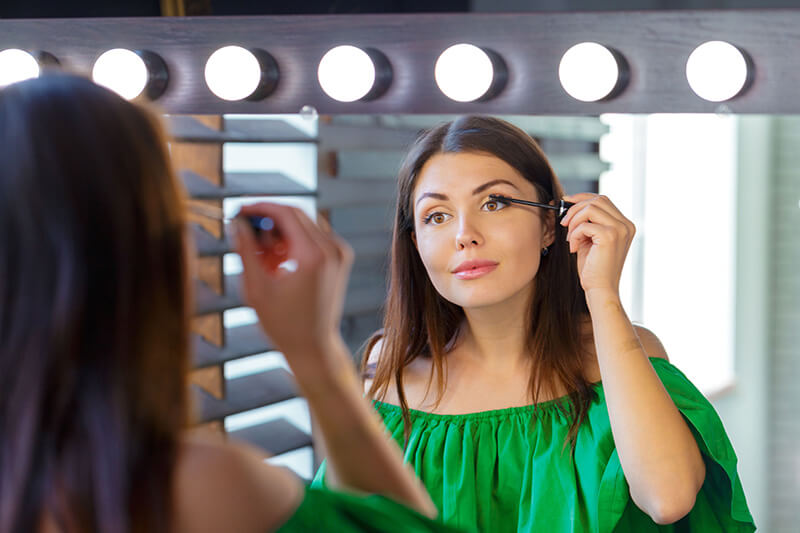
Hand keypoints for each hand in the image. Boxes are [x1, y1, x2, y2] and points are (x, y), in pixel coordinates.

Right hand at [234, 203, 353, 364]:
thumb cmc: (284, 324)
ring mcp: (339, 253)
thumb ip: (245, 251)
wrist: (313, 347)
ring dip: (279, 233)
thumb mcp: (257, 287)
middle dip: (268, 219)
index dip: (260, 207)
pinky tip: (277, 264)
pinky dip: (292, 242)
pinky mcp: (340, 258)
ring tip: (262, 259)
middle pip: (296, 214)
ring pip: (303, 224)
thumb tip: (236, 223)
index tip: (240, 211)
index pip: (286, 212)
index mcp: (314, 255)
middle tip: (245, 231)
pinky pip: (312, 237)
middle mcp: (332, 249)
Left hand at [559, 193, 634, 293]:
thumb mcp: (591, 239)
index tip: (566, 201)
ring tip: (571, 238)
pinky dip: (574, 235)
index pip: (603, 199)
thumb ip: (588, 222)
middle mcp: (626, 225)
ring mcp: (620, 230)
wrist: (600, 288)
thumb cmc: (594, 267)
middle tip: (564, 223)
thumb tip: (570, 204)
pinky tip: (574, 248)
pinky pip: (584, 225)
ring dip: (574, 221)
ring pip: (590, 208)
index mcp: (624, 224)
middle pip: (597, 200)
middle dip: (575, 208)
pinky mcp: (610, 236)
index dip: (582, 197)